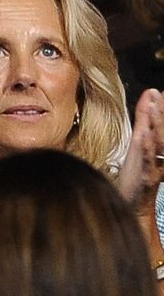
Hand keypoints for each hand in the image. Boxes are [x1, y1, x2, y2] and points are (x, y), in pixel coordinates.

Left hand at [118, 89, 163, 205]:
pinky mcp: (147, 178)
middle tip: (163, 94)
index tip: (162, 91)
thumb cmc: (137, 172)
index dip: (163, 108)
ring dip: (158, 124)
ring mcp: (156, 166)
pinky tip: (144, 136)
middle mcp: (161, 155)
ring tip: (155, 106)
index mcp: (159, 144)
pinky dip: (148, 149)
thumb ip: (145, 117)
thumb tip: (151, 92)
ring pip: (161, 144)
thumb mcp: (141, 140)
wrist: (135, 205)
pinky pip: (149, 161)